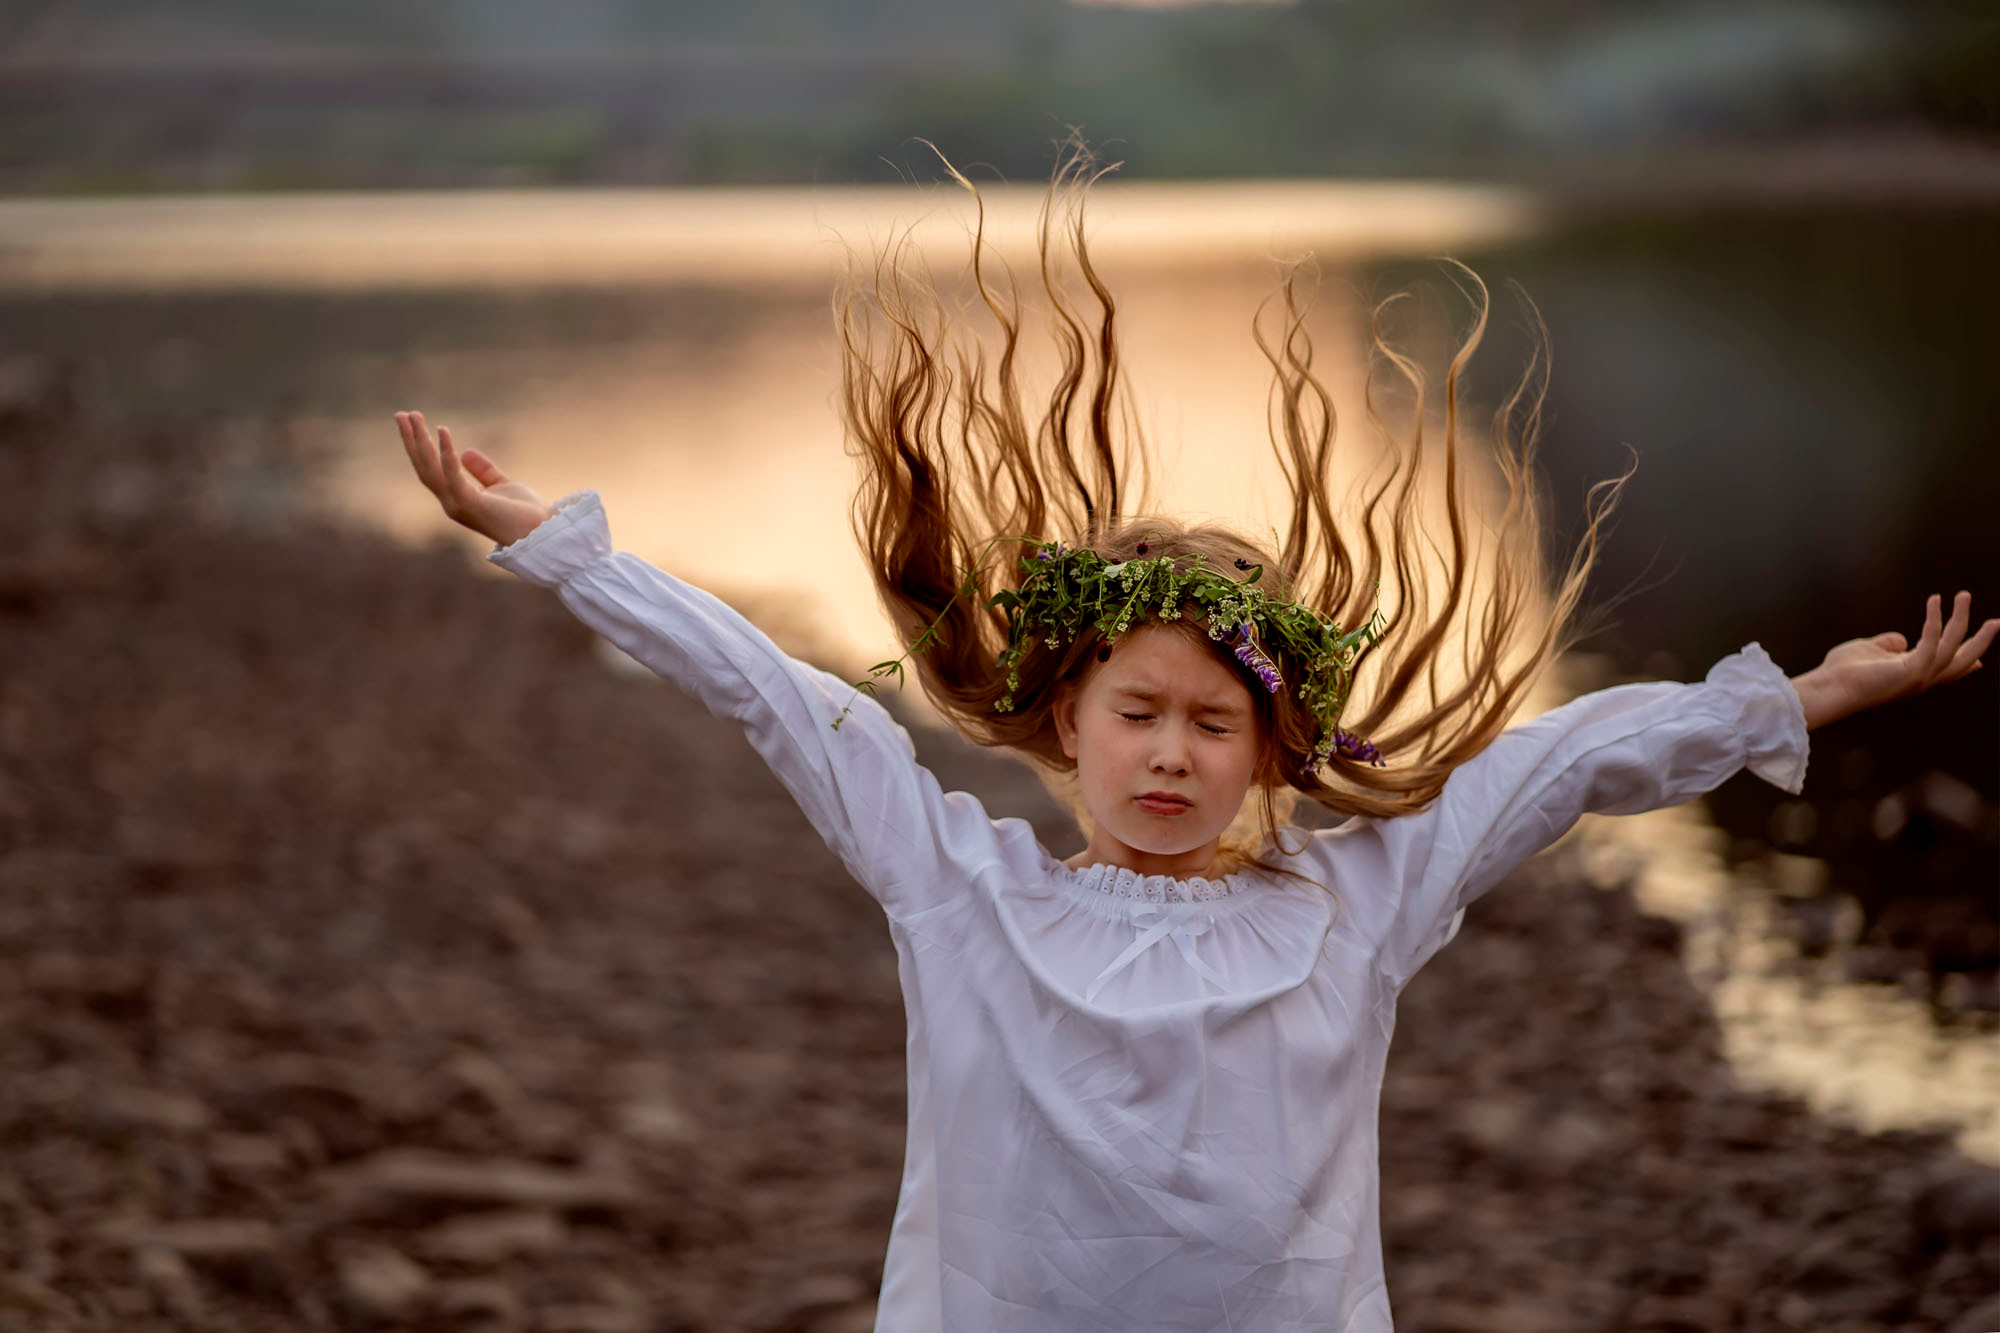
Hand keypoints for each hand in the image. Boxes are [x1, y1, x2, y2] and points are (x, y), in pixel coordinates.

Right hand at [394, 410, 552, 547]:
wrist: (542, 535)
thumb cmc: (525, 515)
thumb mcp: (502, 485)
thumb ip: (484, 471)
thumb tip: (465, 452)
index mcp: (457, 499)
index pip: (431, 471)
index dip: (419, 449)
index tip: (412, 423)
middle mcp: (452, 503)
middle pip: (424, 467)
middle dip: (411, 440)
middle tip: (400, 414)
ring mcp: (458, 505)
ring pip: (430, 469)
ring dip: (420, 441)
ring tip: (412, 416)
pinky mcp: (469, 504)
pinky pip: (452, 474)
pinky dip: (445, 452)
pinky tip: (442, 430)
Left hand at [1790, 591, 1996, 730]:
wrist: (1829, 687)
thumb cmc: (1842, 672)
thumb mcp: (1871, 653)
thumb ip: (1889, 645)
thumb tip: (1901, 639)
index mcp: (1913, 675)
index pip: (1947, 669)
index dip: (1966, 662)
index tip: (1980, 659)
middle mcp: (1922, 679)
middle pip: (1962, 660)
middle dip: (1981, 640)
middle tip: (1997, 622)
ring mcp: (1920, 677)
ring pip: (1953, 645)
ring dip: (1960, 617)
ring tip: (1963, 595)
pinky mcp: (1912, 670)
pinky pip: (1932, 640)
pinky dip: (1935, 619)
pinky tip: (1935, 600)